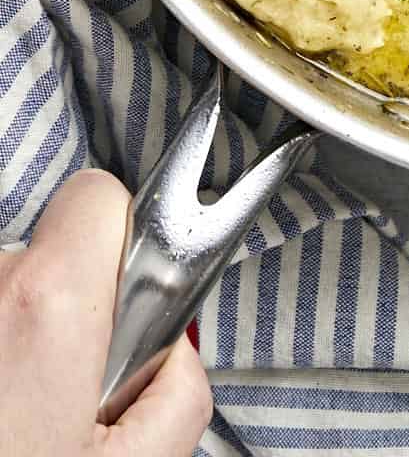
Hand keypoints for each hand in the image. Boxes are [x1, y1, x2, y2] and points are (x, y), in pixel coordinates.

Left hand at [0, 169, 210, 455]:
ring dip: (16, 340)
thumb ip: (181, 390)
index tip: (130, 300)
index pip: (100, 197)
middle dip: (72, 307)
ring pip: (3, 297)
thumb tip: (177, 355)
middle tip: (72, 391)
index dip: (126, 242)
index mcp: (47, 306)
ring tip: (17, 420)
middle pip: (49, 254)